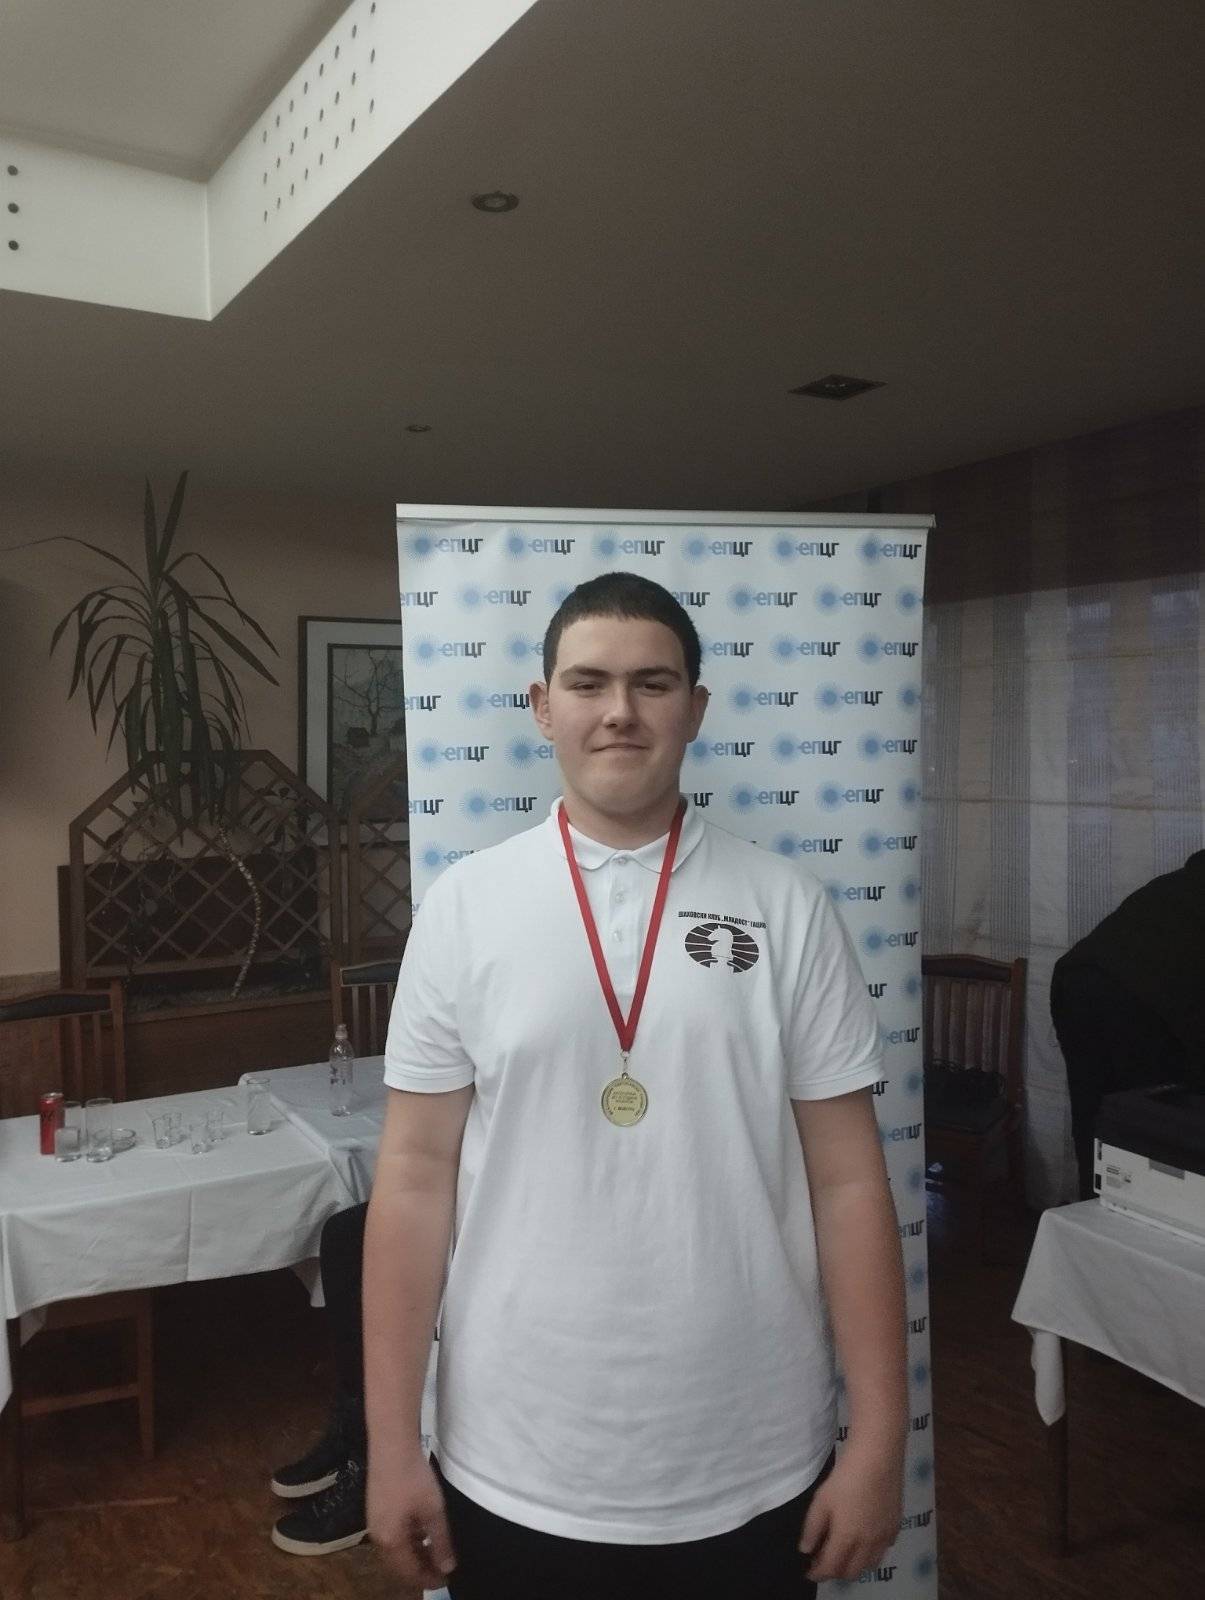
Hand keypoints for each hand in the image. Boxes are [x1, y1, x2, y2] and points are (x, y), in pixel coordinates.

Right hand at [367, 1453, 457, 1588]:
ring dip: (414, 1554)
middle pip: (399, 1564)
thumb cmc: (413, 1479)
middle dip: (420, 1569)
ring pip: (395, 1549)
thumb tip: (448, 1568)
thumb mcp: (433, 1510)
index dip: (429, 1579)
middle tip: (443, 1567)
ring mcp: (374, 1522)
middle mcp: (378, 1537)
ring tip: (435, 1550)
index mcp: (390, 1542)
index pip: (409, 1573)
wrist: (391, 1444)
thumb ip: (440, 1541)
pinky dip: (407, 1540)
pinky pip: (392, 1535)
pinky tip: (421, 1530)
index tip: (447, 1579)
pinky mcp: (376, 1508)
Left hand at [798, 1442, 902, 1583]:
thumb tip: (806, 1550)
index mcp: (847, 1539)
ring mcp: (885, 1538)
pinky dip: (870, 1554)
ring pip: (869, 1565)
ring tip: (843, 1553)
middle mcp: (868, 1545)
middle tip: (824, 1561)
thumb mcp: (821, 1500)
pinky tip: (863, 1540)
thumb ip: (812, 1529)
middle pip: (851, 1572)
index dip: (818, 1573)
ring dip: (854, 1565)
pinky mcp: (896, 1527)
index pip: (831, 1568)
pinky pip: (882, 1551)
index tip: (809, 1571)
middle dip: (835, 1572)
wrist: (877, 1458)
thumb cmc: (845, 1477)